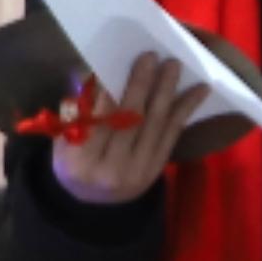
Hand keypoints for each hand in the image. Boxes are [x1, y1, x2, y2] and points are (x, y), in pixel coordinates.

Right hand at [49, 54, 205, 205]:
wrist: (93, 203)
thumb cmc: (73, 161)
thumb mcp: (63, 139)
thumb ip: (76, 111)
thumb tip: (96, 74)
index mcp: (79, 162)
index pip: (97, 122)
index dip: (110, 93)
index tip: (118, 67)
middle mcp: (111, 170)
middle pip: (128, 121)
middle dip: (141, 86)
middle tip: (151, 57)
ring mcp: (138, 172)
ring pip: (154, 126)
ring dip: (166, 92)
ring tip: (174, 66)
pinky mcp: (156, 169)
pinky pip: (172, 135)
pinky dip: (185, 110)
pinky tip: (198, 91)